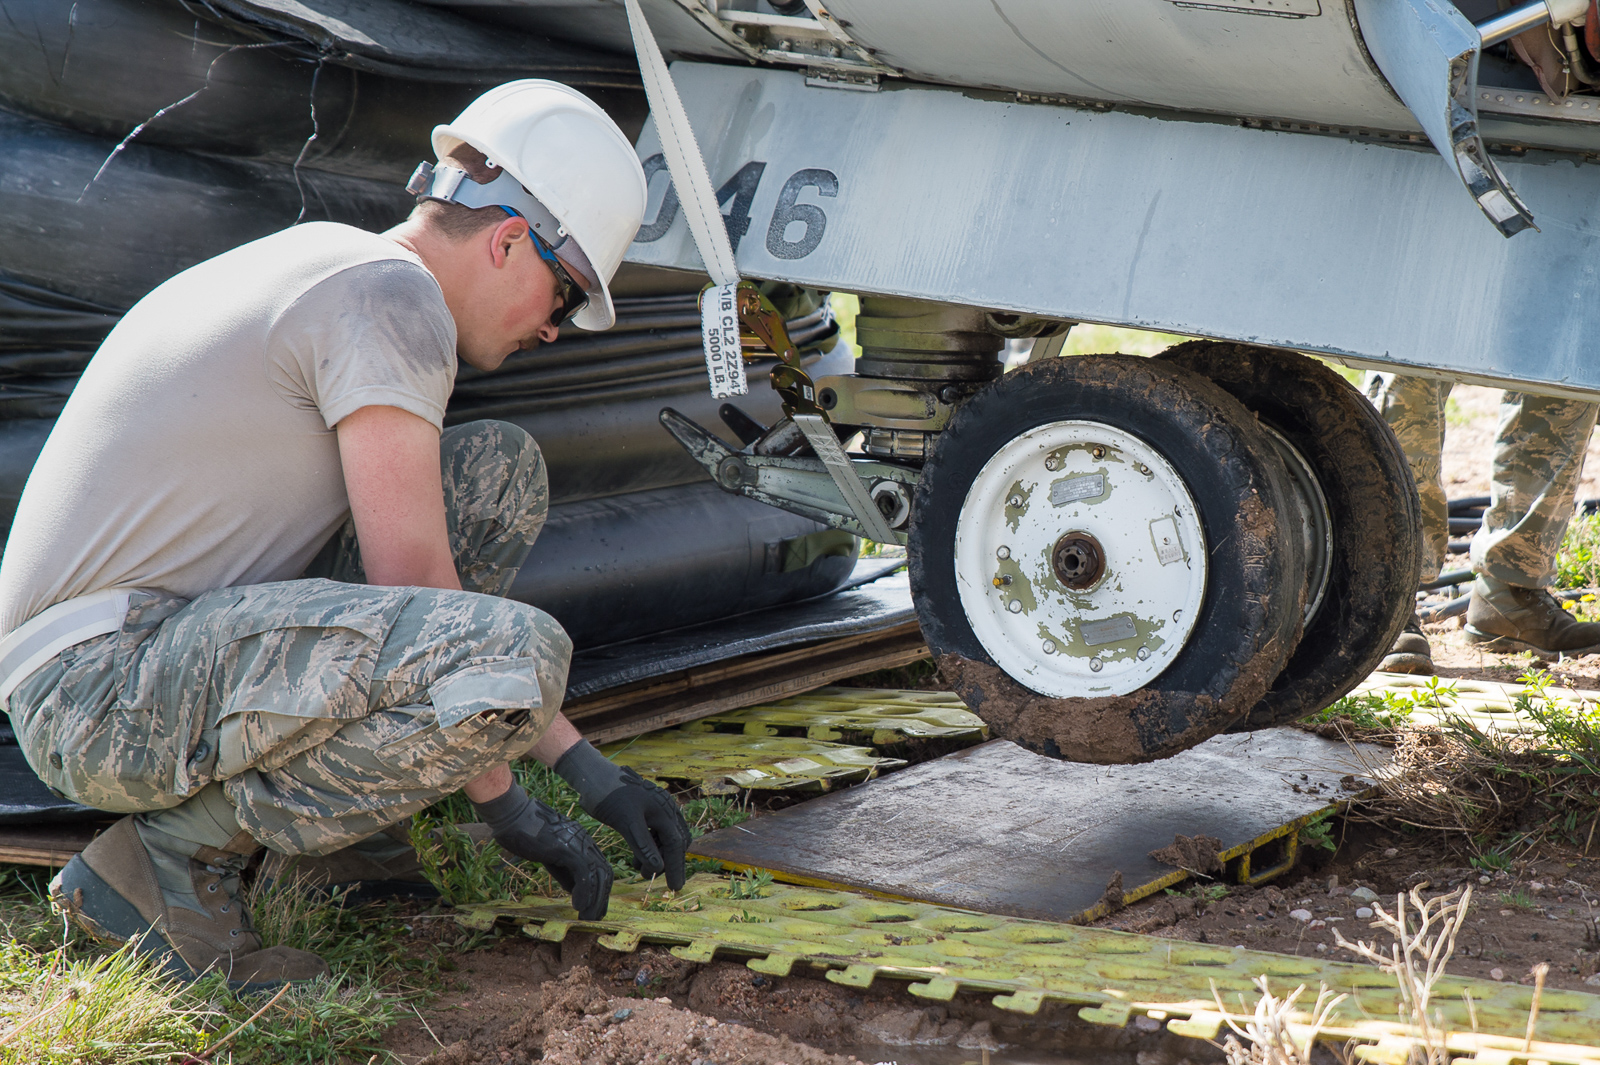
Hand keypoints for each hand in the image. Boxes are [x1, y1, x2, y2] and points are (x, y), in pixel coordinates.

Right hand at [472, 786, 611, 918]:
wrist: (514, 816)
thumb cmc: (528, 834)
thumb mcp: (552, 856)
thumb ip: (566, 871)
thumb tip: (576, 890)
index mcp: (583, 843)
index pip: (602, 869)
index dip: (601, 890)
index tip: (596, 908)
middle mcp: (585, 842)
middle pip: (604, 873)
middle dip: (601, 899)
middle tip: (594, 918)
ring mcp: (577, 844)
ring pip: (597, 875)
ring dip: (594, 900)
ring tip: (587, 917)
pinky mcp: (566, 848)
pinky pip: (583, 873)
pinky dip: (584, 892)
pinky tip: (578, 906)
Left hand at [555, 740, 691, 889]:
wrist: (593, 775)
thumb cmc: (610, 796)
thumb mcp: (626, 822)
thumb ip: (643, 845)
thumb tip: (659, 869)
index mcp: (664, 810)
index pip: (675, 843)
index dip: (676, 866)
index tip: (675, 887)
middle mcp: (665, 808)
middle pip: (675, 841)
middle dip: (670, 862)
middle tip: (665, 883)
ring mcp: (655, 808)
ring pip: (664, 838)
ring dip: (657, 856)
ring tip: (642, 872)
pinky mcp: (644, 810)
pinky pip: (653, 832)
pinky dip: (648, 847)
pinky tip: (636, 858)